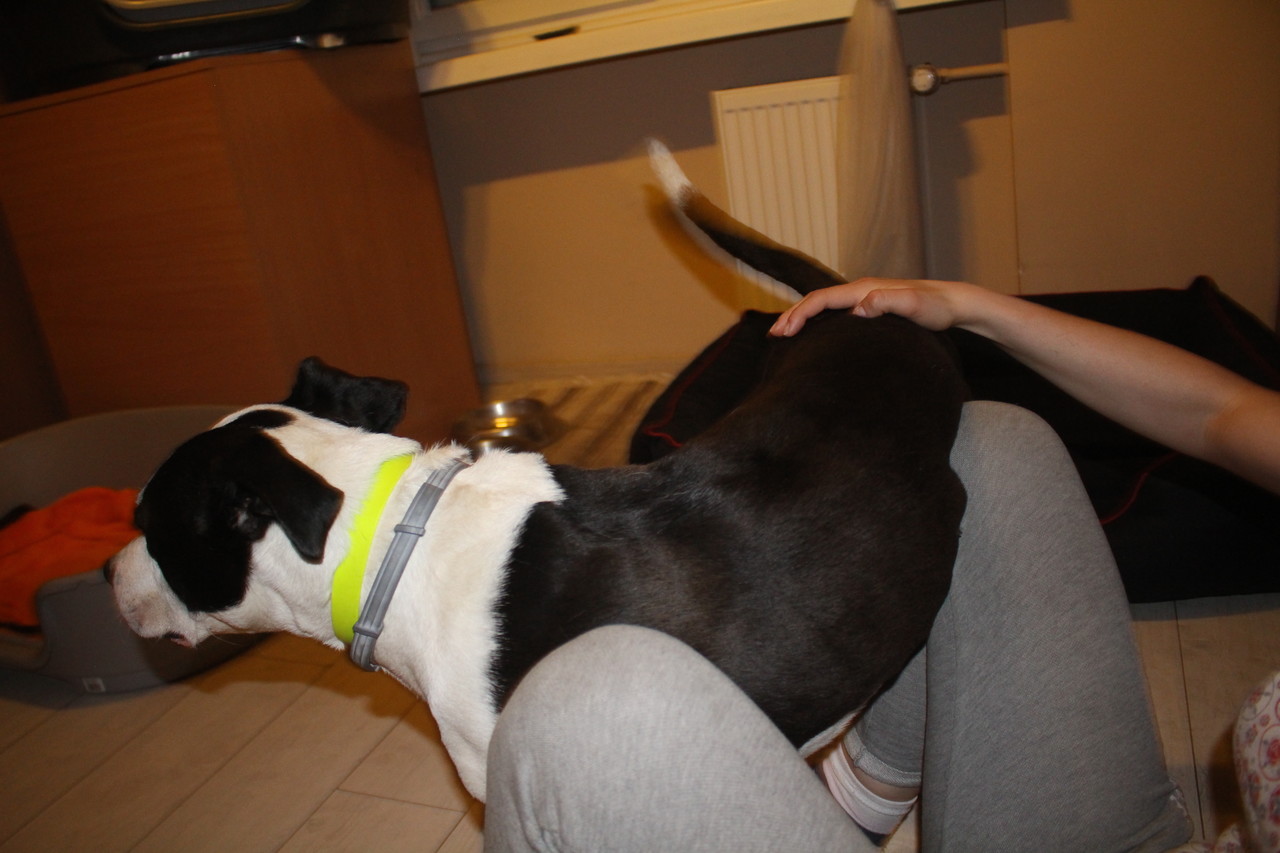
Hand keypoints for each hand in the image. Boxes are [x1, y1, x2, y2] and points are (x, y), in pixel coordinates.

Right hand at [769, 278, 979, 336]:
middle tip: (774, 336)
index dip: (800, 314)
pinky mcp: (870, 307)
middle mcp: (860, 291)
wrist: (953, 303)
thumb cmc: (936, 307)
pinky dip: (818, 321)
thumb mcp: (915, 306)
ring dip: (802, 318)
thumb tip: (858, 307)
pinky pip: (835, 312)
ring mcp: (864, 298)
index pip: (822, 299)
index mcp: (864, 290)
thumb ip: (887, 302)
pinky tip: (814, 335)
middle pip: (817, 300)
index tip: (784, 333)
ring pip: (824, 306)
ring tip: (785, 335)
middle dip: (793, 316)